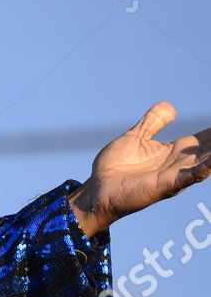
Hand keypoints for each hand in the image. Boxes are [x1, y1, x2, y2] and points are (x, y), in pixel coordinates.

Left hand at [71, 101, 210, 236]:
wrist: (97, 189)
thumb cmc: (115, 167)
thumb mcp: (136, 137)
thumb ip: (152, 122)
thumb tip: (170, 106)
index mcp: (175, 151)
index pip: (206, 138)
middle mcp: (180, 163)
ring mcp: (174, 175)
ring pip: (206, 162)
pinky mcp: (164, 186)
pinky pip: (189, 177)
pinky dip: (203, 169)